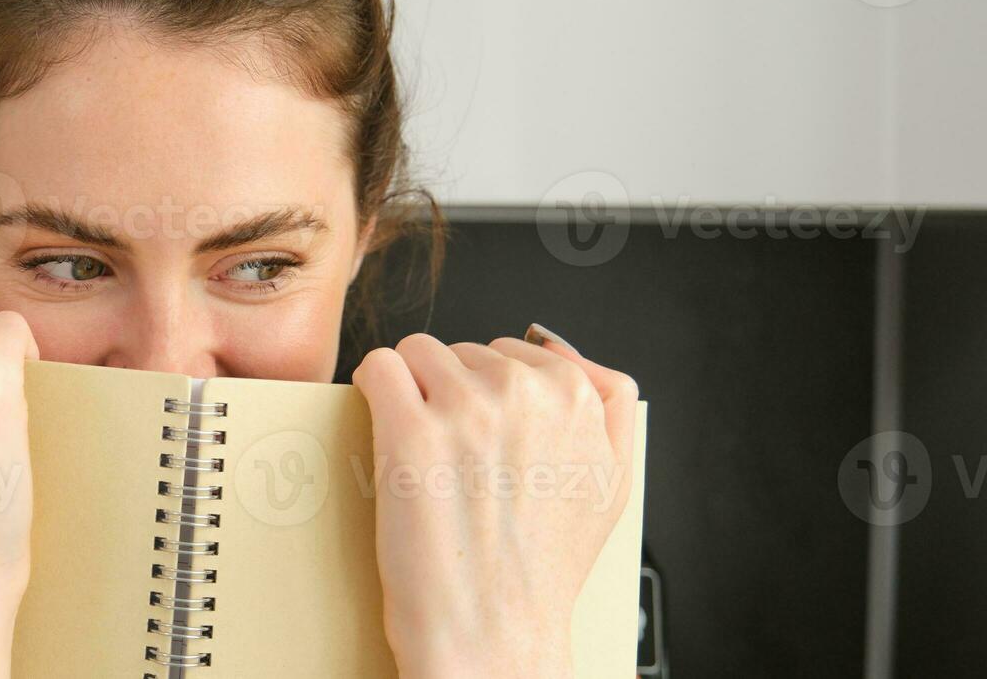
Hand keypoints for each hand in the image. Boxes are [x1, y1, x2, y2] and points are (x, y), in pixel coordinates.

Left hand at [350, 326, 639, 678]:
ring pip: (419, 352)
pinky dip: (373, 388)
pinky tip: (383, 425)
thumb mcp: (613, 484)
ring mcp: (467, 409)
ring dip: (412, 390)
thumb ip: (609, 407)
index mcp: (577, 400)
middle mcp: (526, 395)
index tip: (485, 436)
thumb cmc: (542, 574)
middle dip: (454, 393)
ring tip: (423, 453)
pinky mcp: (410, 432)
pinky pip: (380, 366)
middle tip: (455, 459)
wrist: (494, 634)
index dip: (492, 392)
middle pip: (466, 351)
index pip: (517, 351)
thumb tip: (567, 354)